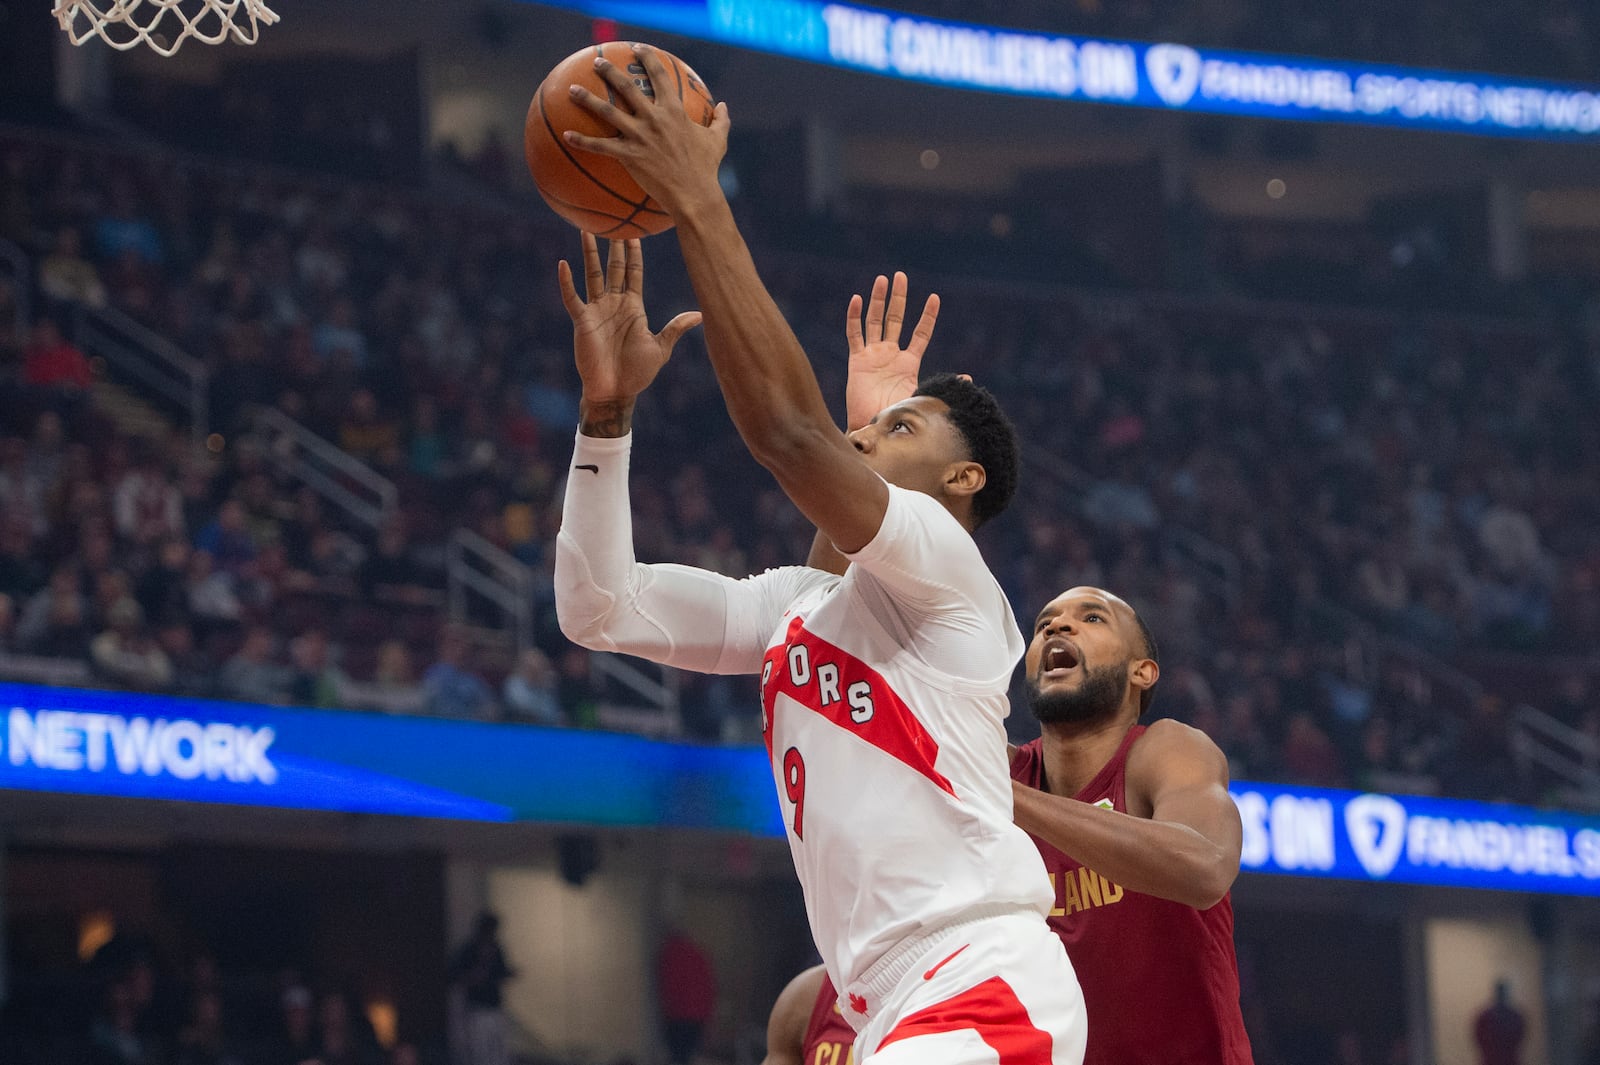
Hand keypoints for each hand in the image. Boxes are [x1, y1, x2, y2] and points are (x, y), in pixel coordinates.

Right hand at [557, 233, 700, 406]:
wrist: (615, 391)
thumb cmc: (637, 372)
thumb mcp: (660, 347)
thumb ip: (676, 328)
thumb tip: (701, 315)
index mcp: (633, 307)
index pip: (634, 272)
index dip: (635, 253)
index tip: (636, 232)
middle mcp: (614, 304)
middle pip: (614, 268)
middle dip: (614, 245)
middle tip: (614, 220)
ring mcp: (597, 310)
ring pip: (592, 275)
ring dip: (589, 254)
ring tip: (586, 230)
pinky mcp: (583, 321)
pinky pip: (572, 298)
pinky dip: (567, 282)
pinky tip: (563, 265)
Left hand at [564, 44, 730, 220]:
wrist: (694, 194)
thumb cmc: (706, 169)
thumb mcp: (718, 141)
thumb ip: (721, 120)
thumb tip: (724, 106)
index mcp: (674, 110)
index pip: (659, 76)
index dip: (647, 58)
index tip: (637, 48)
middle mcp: (653, 118)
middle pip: (626, 87)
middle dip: (609, 70)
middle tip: (597, 61)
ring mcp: (639, 136)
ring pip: (607, 111)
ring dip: (587, 98)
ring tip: (572, 89)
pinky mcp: (629, 156)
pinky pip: (600, 146)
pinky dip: (582, 141)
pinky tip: (566, 135)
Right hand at [844, 272, 939, 430]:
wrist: (874, 429)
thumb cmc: (898, 418)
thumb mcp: (923, 397)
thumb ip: (942, 385)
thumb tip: (968, 379)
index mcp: (909, 363)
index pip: (920, 334)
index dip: (927, 317)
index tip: (935, 298)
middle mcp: (890, 355)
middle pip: (894, 319)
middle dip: (898, 298)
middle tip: (900, 276)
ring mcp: (872, 356)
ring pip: (874, 321)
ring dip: (877, 300)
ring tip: (882, 280)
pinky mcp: (856, 361)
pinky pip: (855, 335)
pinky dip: (855, 317)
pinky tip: (858, 300)